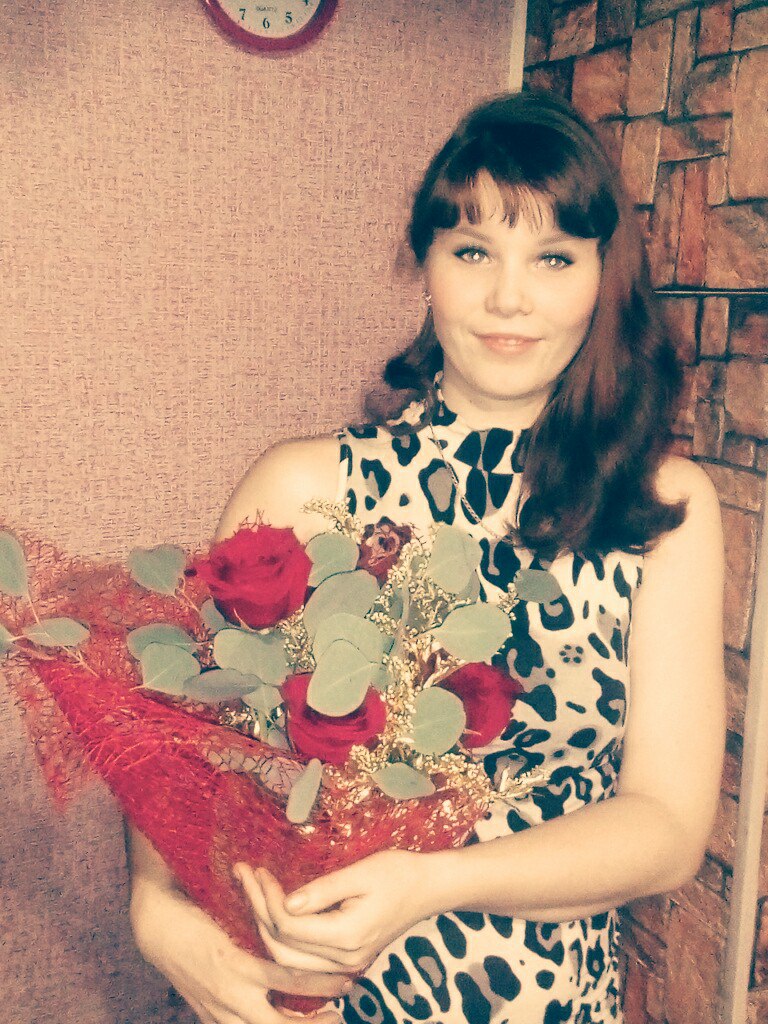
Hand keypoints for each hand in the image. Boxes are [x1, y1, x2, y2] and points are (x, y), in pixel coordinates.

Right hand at [131, 883, 347, 1023]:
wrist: (158, 928)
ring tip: (322, 1023)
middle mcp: (230, 996)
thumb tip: (300, 918)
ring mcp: (218, 1011)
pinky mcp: (209, 1017)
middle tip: (340, 1016)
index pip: (290, 982)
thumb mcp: (234, 913)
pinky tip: (283, 1022)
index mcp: (238, 967)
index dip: (322, 984)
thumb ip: (265, 927)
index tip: (347, 980)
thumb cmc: (200, 910)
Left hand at [236, 850, 438, 975]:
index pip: (290, 926)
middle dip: (259, 911)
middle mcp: (345, 959)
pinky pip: (302, 958)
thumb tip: (286, 902)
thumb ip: (322, 890)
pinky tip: (273, 911)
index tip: (259, 870)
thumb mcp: (361, 872)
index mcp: (348, 936)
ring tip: (254, 891)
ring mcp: (346, 964)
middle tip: (247, 876)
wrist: (430, 887)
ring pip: (288, 958)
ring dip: (266, 925)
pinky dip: (283, 936)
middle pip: (283, 947)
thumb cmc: (398, 872)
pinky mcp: (346, 958)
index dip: (268, 899)